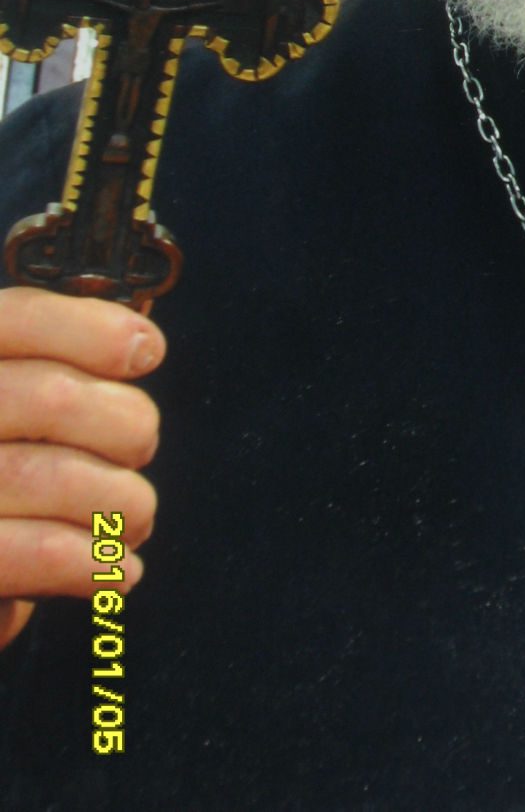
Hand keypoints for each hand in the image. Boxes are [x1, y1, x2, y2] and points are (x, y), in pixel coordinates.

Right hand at [0, 287, 164, 649]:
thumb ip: (56, 370)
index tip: (146, 350)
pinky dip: (91, 561)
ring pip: (51, 477)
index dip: (92, 330)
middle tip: (141, 445)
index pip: (17, 318)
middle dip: (124, 423)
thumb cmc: (4, 466)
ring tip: (136, 514)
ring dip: (121, 500)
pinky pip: (33, 553)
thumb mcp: (15, 410)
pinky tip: (117, 570)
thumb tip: (138, 342)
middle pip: (50, 397)